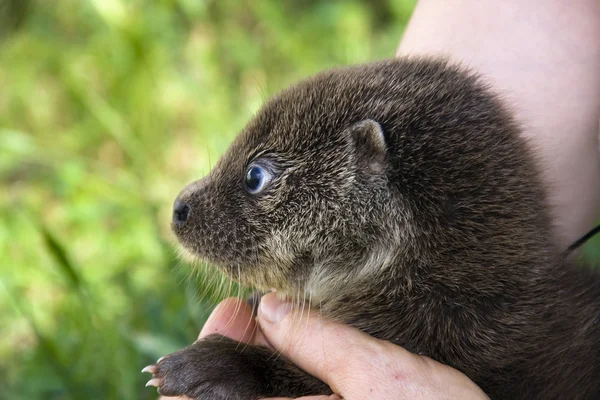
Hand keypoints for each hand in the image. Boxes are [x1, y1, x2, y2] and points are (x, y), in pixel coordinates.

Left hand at [163, 294, 487, 399]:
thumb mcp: (380, 375)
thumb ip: (320, 341)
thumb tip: (270, 307)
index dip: (203, 357)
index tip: (231, 310)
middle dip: (229, 351)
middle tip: (244, 309)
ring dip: (251, 362)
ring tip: (265, 320)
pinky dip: (275, 378)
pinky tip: (290, 351)